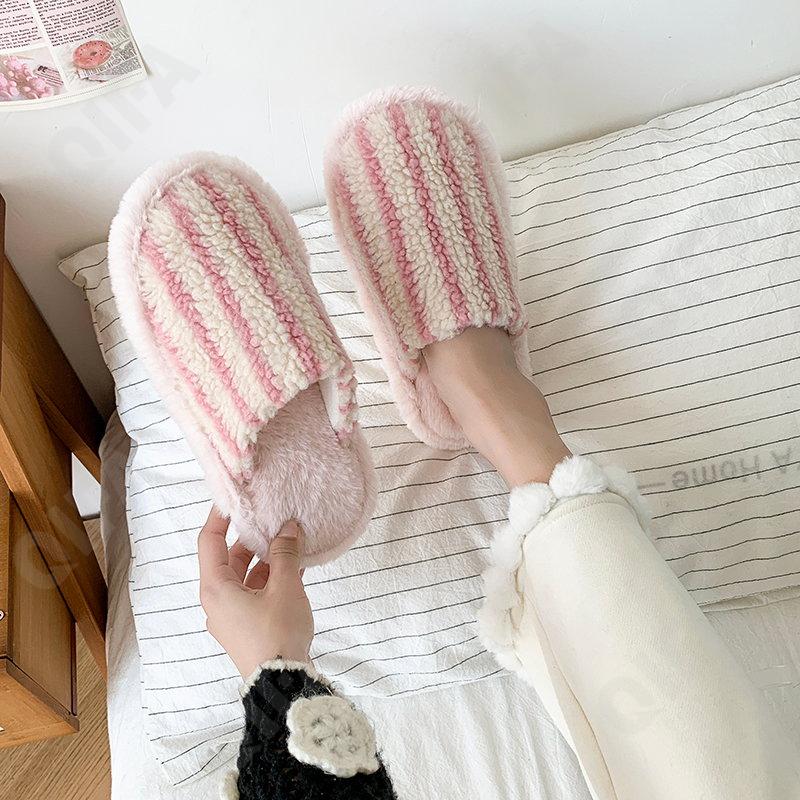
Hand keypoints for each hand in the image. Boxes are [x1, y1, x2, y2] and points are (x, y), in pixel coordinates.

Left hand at [198, 508, 313, 677]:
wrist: (282, 684)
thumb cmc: (278, 633)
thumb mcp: (285, 586)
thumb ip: (285, 553)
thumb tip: (287, 528)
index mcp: (216, 587)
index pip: (209, 541)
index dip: (220, 516)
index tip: (234, 498)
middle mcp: (217, 600)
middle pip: (228, 559)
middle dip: (251, 538)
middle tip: (273, 518)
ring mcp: (230, 616)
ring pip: (244, 577)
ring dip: (265, 559)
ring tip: (291, 542)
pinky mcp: (246, 627)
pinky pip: (254, 593)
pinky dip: (271, 579)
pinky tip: (295, 568)